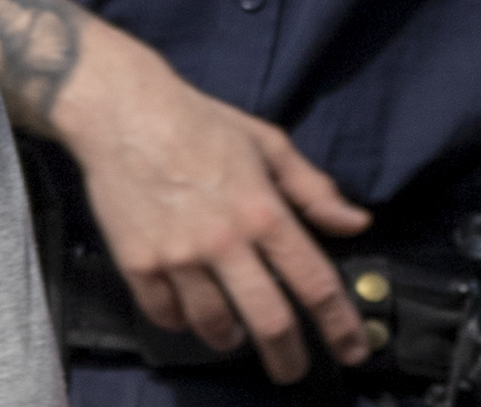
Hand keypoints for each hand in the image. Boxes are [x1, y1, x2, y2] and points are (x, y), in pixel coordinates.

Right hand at [54, 33, 373, 381]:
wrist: (124, 112)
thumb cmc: (201, 123)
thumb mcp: (268, 144)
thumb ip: (313, 189)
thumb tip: (356, 224)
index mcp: (263, 210)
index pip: (314, 281)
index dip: (340, 324)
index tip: (354, 350)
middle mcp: (224, 241)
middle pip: (269, 321)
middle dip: (288, 358)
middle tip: (292, 370)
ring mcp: (178, 256)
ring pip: (214, 326)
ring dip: (230, 339)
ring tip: (235, 335)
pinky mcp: (138, 264)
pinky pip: (167, 316)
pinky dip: (182, 322)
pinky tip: (190, 313)